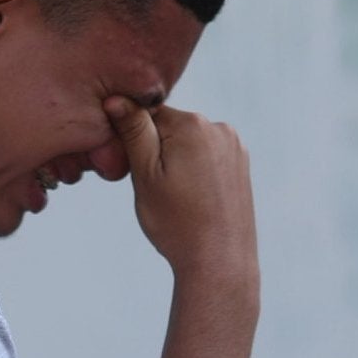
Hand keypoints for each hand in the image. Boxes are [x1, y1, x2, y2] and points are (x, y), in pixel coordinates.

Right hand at [106, 98, 257, 287]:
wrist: (219, 259)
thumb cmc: (176, 222)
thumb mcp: (145, 176)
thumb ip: (133, 132)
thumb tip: (116, 98)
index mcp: (191, 125)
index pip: (147, 115)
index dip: (132, 141)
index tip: (132, 170)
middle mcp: (217, 127)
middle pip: (170, 127)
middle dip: (156, 150)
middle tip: (154, 189)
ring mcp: (234, 144)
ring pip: (189, 142)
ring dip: (176, 160)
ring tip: (176, 198)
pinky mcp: (241, 163)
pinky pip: (207, 156)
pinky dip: (195, 170)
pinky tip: (194, 198)